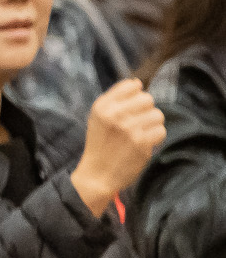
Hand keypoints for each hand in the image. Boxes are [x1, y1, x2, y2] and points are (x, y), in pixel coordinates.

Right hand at [70, 78, 164, 216]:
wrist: (97, 174)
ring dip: (152, 125)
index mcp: (102, 106)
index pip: (132, 85)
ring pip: (157, 114)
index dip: (135, 96)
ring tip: (140, 134)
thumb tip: (138, 83)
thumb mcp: (97, 117)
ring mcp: (129, 128)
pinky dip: (155, 137)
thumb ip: (115, 99)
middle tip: (135, 124)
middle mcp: (114, 114)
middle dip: (145, 111)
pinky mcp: (142, 142)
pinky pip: (161, 130)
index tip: (129, 109)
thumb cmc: (100, 144)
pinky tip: (144, 143)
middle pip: (148, 99)